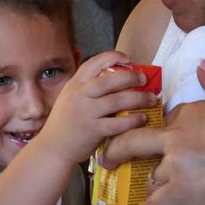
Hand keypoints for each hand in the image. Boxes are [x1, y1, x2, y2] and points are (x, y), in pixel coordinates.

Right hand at [31, 51, 158, 166]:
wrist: (53, 147)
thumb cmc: (65, 122)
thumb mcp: (70, 97)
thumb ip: (88, 88)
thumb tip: (118, 79)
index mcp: (75, 84)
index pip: (95, 62)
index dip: (114, 57)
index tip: (129, 59)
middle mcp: (80, 95)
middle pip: (110, 79)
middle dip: (131, 77)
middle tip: (144, 79)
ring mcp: (86, 112)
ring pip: (117, 100)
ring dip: (138, 98)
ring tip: (151, 98)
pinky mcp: (93, 130)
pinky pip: (118, 123)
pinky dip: (133, 120)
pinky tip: (142, 119)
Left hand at [100, 60, 204, 204]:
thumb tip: (200, 67)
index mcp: (189, 114)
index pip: (169, 121)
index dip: (170, 132)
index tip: (168, 142)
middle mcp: (177, 139)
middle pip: (134, 142)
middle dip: (117, 150)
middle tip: (107, 159)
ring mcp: (177, 167)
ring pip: (151, 177)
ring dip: (153, 188)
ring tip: (153, 199)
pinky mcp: (183, 193)